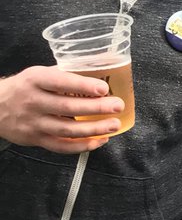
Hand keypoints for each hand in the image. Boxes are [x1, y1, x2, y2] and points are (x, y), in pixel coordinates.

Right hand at [0, 66, 123, 152]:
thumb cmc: (25, 87)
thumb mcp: (39, 74)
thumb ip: (65, 75)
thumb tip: (100, 72)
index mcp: (36, 80)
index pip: (60, 82)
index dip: (83, 86)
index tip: (103, 88)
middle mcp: (33, 102)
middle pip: (67, 108)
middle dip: (96, 108)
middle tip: (117, 106)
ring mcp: (34, 123)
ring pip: (67, 130)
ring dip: (93, 129)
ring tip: (113, 125)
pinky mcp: (36, 140)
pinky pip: (61, 147)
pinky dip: (81, 146)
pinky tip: (99, 141)